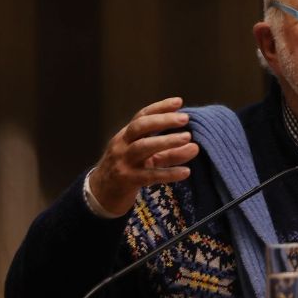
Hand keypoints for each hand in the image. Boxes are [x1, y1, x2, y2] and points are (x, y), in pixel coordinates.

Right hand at [89, 97, 199, 214]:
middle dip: (162, 120)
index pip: (141, 116)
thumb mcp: (148, 158)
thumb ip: (171, 152)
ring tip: (187, 138)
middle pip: (140, 127)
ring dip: (166, 141)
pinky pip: (149, 175)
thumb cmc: (128, 170)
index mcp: (126, 136)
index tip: (179, 102)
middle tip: (185, 118)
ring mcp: (123, 162)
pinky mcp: (127, 181)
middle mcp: (122, 145)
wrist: (102, 195)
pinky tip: (186, 172)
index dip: (160, 107)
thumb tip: (195, 146)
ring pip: (143, 147)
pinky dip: (169, 173)